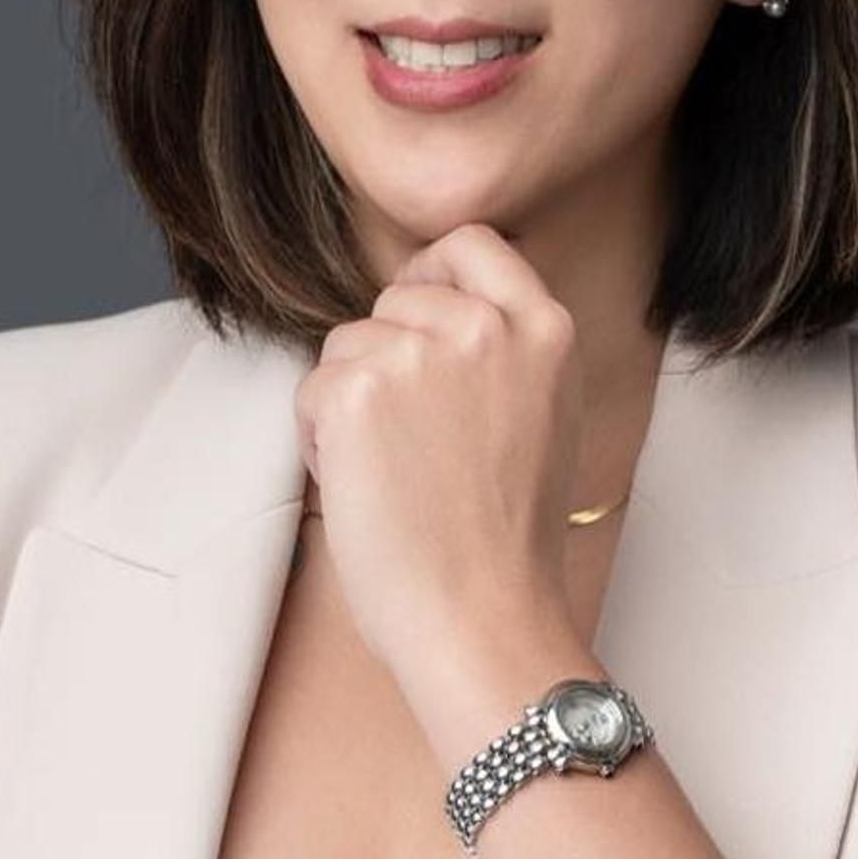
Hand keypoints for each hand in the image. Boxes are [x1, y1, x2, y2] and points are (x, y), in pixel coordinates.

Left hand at [292, 224, 583, 684]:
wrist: (483, 616)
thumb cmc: (507, 540)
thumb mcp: (546, 416)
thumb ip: (506, 351)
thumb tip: (439, 307)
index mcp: (546, 329)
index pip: (471, 242)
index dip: (432, 276)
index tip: (418, 319)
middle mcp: (486, 326)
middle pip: (394, 299)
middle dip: (385, 357)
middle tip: (414, 441)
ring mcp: (419, 353)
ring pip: (346, 344)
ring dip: (349, 402)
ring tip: (394, 472)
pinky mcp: (357, 390)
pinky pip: (311, 389)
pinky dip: (319, 438)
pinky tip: (364, 488)